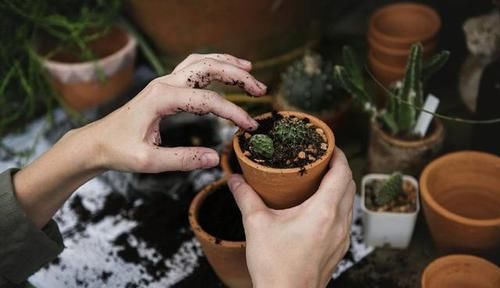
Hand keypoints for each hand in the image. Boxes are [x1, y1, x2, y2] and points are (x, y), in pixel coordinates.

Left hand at [78, 53, 266, 172]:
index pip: (207, 101)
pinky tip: (225, 71)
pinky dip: (213, 66)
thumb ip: (183, 159)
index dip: (233, 113)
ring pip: (201, 62)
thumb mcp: (149, 161)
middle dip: (237, 75)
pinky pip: (193, 68)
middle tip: (260, 89)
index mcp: (161, 98)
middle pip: (208, 68)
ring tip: (249, 70)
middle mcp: (164, 84)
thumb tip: (215, 158)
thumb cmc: (118, 150)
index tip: (249, 127)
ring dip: (227, 64)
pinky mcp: (165, 87)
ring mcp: (164, 82)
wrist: (96, 142)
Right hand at [228, 148, 354, 287]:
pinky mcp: (339, 249)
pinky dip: (338, 204)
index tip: (327, 145)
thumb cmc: (275, 266)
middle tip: (320, 158)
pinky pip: (346, 218)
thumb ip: (245, 197)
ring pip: (349, 201)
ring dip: (340, 186)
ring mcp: (342, 238)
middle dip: (338, 167)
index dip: (337, 154)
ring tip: (320, 179)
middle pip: (349, 184)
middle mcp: (339, 223)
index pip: (342, 173)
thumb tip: (235, 179)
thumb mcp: (256, 225)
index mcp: (323, 211)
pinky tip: (319, 206)